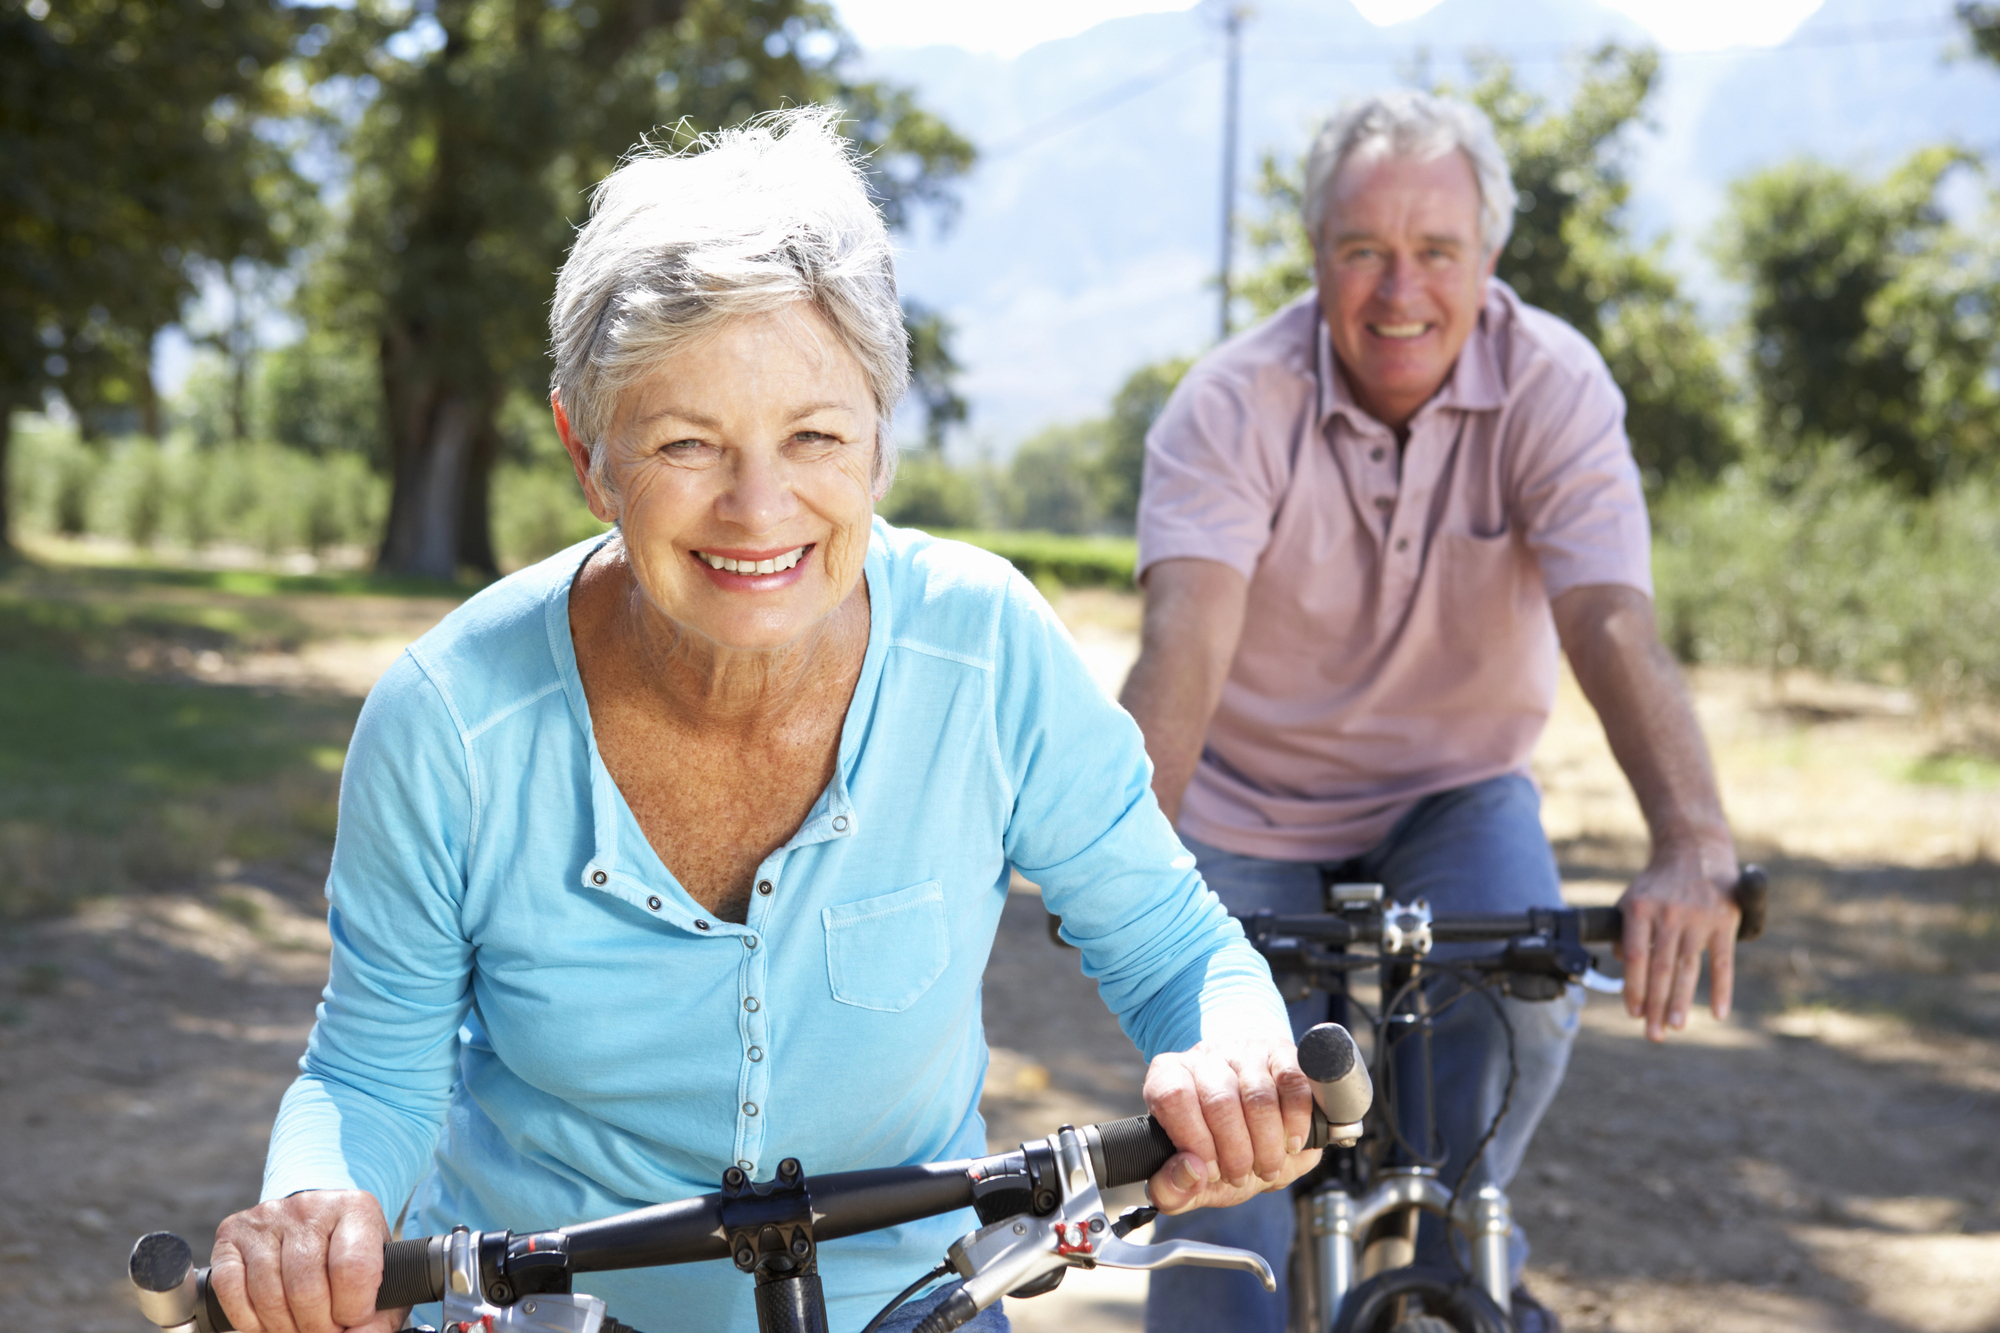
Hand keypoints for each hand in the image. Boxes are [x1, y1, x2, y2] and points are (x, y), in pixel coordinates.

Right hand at [209, 1191, 405, 1332]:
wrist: (316, 1221)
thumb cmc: (349, 1254)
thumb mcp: (381, 1273)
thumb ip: (381, 1315)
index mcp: (355, 1209)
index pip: (353, 1267)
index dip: (353, 1310)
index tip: (352, 1321)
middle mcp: (309, 1206)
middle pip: (306, 1287)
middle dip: (316, 1327)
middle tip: (324, 1331)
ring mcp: (267, 1217)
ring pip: (268, 1293)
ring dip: (283, 1328)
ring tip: (299, 1329)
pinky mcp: (232, 1233)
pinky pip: (230, 1288)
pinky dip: (248, 1320)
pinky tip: (267, 1324)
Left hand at [1141, 1031, 1321, 1214]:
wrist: (1253, 1125)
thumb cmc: (1217, 1149)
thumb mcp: (1188, 1179)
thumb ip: (1172, 1190)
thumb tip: (1189, 1173)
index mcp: (1169, 1077)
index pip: (1173, 1098)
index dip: (1195, 1141)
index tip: (1211, 1171)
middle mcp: (1206, 1058)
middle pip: (1220, 1102)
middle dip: (1236, 1153)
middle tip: (1241, 1176)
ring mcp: (1246, 1052)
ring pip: (1258, 1096)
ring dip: (1267, 1145)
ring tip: (1267, 1168)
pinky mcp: (1283, 1054)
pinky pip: (1292, 1082)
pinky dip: (1296, 1122)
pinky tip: (1291, 1144)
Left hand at [1617, 851, 1739, 1041]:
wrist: (1694, 850)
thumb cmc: (1659, 883)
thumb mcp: (1632, 898)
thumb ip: (1625, 932)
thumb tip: (1622, 963)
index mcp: (1640, 909)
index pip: (1635, 957)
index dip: (1634, 988)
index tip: (1634, 1013)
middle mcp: (1669, 914)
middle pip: (1660, 969)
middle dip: (1656, 1005)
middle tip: (1653, 1034)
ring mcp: (1699, 918)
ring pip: (1688, 969)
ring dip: (1681, 1002)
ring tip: (1674, 1027)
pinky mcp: (1725, 922)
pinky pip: (1723, 962)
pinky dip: (1721, 990)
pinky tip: (1717, 1013)